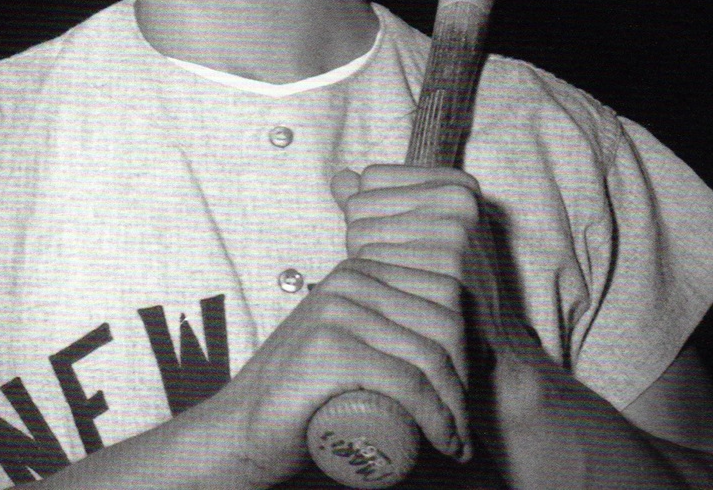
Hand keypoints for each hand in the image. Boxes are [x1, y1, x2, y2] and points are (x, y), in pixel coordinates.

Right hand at [187, 166, 479, 489]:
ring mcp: (337, 310)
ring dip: (457, 409)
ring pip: (429, 356)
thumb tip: (458, 333)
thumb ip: (382, 322)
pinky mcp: (329, 349)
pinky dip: (437, 417)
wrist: (243, 428)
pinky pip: (407, 381)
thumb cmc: (305, 395)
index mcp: (360, 270)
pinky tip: (446, 441)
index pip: (445, 293)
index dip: (469, 348)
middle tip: (462, 428)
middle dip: (467, 381)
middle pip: (444, 323)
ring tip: (456, 442)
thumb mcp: (351, 342)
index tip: (465, 396)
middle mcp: (349, 279)